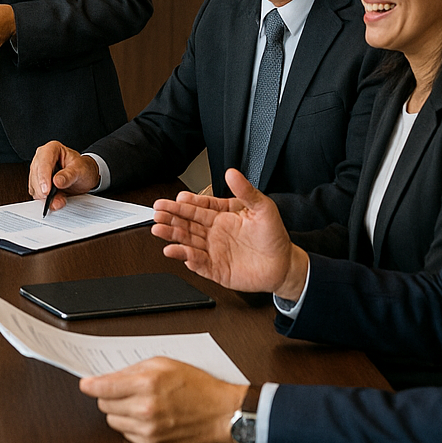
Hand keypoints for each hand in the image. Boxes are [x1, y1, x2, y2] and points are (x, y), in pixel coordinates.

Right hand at [28, 141, 100, 210]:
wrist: (84, 177)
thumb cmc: (82, 169)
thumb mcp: (80, 170)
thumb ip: (69, 175)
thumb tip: (57, 182)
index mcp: (52, 149)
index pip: (43, 162)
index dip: (43, 177)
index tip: (47, 191)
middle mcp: (42, 158)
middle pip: (35, 175)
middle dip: (43, 190)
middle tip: (55, 200)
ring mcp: (38, 171)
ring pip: (34, 186)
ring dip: (45, 197)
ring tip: (59, 200)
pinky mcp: (37, 183)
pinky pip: (36, 193)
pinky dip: (44, 200)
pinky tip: (54, 200)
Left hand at [79, 358, 247, 442]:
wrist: (221, 413)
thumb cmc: (197, 386)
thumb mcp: (164, 364)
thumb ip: (133, 369)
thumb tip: (108, 376)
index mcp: (146, 384)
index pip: (103, 387)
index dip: (90, 385)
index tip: (85, 384)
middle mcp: (144, 408)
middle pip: (104, 405)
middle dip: (108, 396)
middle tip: (123, 390)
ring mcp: (147, 428)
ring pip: (112, 420)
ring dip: (118, 411)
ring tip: (137, 402)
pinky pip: (125, 433)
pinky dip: (129, 424)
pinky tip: (144, 416)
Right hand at [150, 168, 309, 298]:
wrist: (284, 265)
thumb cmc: (274, 237)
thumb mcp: (263, 208)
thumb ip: (246, 191)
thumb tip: (232, 173)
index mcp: (222, 217)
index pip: (198, 208)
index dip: (185, 204)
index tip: (176, 199)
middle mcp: (214, 234)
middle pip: (187, 224)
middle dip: (171, 218)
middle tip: (157, 212)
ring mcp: (213, 251)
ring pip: (187, 241)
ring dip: (172, 235)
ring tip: (158, 229)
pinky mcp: (216, 269)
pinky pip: (197, 263)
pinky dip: (185, 257)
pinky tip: (174, 250)